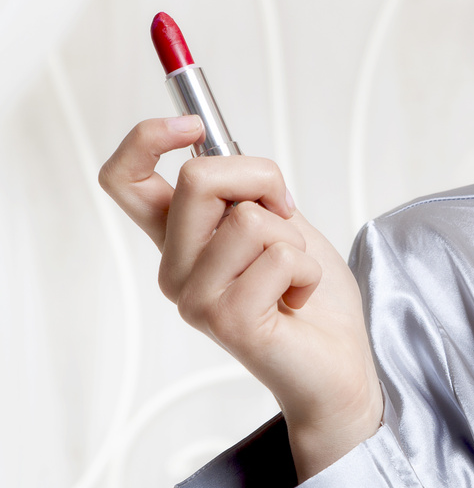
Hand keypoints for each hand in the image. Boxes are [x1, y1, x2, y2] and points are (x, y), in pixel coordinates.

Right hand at [99, 117, 383, 479]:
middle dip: (261, 177)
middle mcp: (175, 268)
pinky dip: (309, 269)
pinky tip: (299, 299)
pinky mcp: (227, 321)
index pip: (123, 181)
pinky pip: (282, 256)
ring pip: (250, 219)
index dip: (145, 139)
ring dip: (293, 237)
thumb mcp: (279, 220)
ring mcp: (194, 297)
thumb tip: (212, 136)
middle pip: (197, 178)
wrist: (337, 363)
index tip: (191, 124)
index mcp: (178, 239)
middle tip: (285, 212)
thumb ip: (246, 189)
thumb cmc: (308, 292)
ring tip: (293, 273)